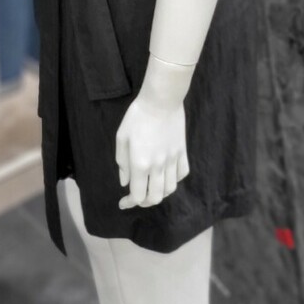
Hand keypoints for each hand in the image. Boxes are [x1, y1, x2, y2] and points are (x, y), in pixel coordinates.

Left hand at [115, 90, 190, 208]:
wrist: (161, 100)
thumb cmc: (137, 116)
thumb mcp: (122, 137)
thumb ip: (122, 162)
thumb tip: (125, 182)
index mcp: (140, 164)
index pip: (137, 195)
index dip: (129, 203)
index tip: (123, 202)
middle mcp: (158, 166)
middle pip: (155, 197)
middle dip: (144, 202)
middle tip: (137, 197)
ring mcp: (173, 160)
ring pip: (170, 189)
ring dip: (159, 193)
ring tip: (151, 186)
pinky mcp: (182, 152)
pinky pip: (182, 174)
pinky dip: (174, 180)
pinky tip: (166, 175)